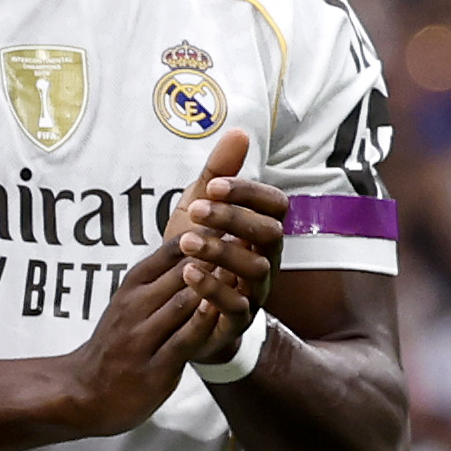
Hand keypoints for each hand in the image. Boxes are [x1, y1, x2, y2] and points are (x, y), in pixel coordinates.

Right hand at [63, 157, 250, 422]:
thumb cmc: (119, 341)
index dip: (206, 233)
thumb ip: (161, 274)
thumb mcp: (132, 300)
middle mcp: (135, 306)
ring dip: (218, 285)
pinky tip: (227, 312)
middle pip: (183, 270)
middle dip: (219, 254)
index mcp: (132, 286)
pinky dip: (207, 322)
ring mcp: (143, 336)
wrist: (85, 392)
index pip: (172, 250)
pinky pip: (186, 339)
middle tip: (256, 238)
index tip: (239, 221)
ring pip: (186, 301)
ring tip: (250, 271)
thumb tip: (197, 239)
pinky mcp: (156, 365)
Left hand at [167, 132, 285, 325]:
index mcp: (261, 229)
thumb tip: (238, 131)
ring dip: (222, 251)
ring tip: (185, 241)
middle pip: (271, 234)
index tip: (214, 183)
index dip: (249, 193)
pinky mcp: (235, 319)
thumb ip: (217, 174)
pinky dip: (214, 289)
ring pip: (256, 270)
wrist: (174, 306)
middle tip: (196, 209)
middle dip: (235, 219)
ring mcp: (254, 290)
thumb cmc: (194, 250)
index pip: (276, 205)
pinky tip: (188, 273)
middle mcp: (265, 258)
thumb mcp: (198, 208)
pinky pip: (237, 307)